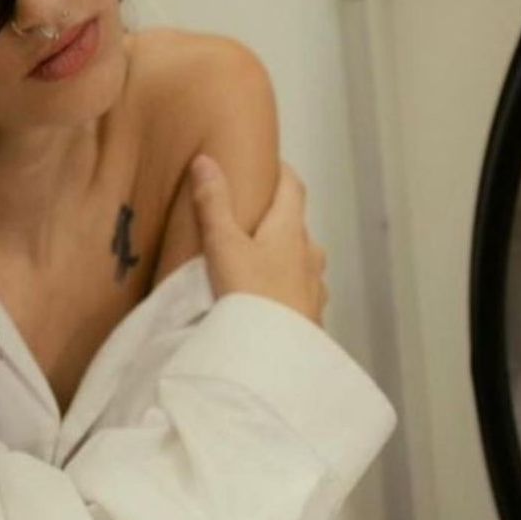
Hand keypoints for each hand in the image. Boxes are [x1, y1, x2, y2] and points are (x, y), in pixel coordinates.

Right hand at [190, 153, 328, 325]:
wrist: (276, 358)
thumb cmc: (251, 296)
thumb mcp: (223, 246)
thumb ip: (214, 204)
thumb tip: (206, 160)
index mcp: (290, 231)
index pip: (294, 187)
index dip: (281, 171)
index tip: (264, 163)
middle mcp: (309, 254)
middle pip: (296, 225)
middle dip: (276, 217)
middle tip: (248, 215)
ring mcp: (314, 287)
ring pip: (300, 260)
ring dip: (282, 254)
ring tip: (254, 259)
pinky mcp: (311, 315)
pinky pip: (299, 291)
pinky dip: (284, 285)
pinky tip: (267, 298)